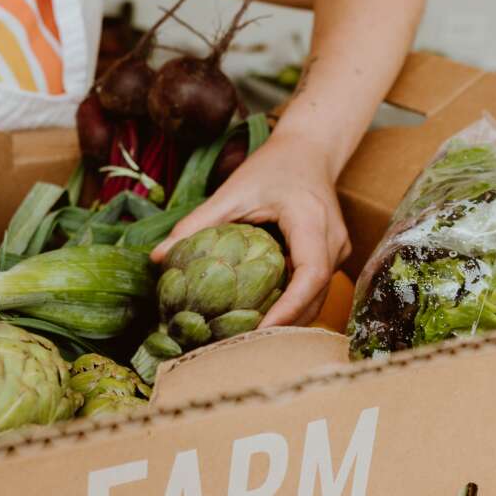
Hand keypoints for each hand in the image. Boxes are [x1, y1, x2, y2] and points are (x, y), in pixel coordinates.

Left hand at [151, 134, 350, 326]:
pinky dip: (291, 307)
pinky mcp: (332, 256)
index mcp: (311, 220)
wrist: (309, 149)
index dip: (290, 306)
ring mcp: (338, 250)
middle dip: (284, 325)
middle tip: (243, 347)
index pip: (311, 274)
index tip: (261, 330)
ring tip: (249, 342)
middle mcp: (333, 239)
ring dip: (288, 321)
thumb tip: (158, 259)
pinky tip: (262, 321)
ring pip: (318, 298)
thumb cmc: (271, 166)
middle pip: (316, 296)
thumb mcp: (231, 191)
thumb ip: (196, 224)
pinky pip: (315, 290)